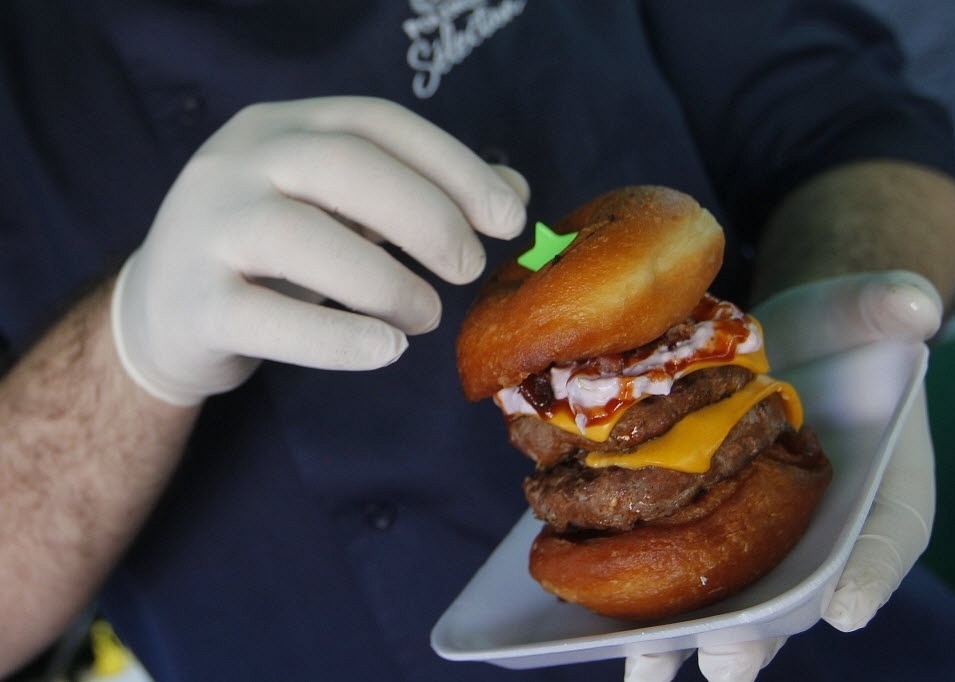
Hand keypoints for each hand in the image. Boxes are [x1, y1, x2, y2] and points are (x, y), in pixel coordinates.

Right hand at [111, 96, 528, 404]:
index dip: (452, 165)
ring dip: (384, 282)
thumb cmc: (272, 256)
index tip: (508, 218)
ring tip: (425, 317)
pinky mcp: (191, 303)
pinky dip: (337, 338)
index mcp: (280, 127)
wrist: (162, 313)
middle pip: (339, 166)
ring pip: (299, 237)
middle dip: (425, 216)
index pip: (376, 123)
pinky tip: (385, 351)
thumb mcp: (342, 211)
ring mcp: (204, 229)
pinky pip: (268, 318)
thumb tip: (512, 192)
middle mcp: (235, 162)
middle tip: (468, 269)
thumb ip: (420, 193)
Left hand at [623, 270, 941, 681]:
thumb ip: (891, 305)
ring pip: (726, 595)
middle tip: (723, 659)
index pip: (883, 537)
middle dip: (757, 630)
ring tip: (644, 665)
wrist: (789, 332)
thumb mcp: (870, 309)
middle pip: (792, 593)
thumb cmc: (841, 331)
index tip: (844, 605)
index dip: (868, 572)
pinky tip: (594, 605)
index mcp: (877, 489)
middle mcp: (815, 526)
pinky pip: (674, 560)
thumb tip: (913, 304)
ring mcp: (755, 528)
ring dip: (684, 633)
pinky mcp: (698, 512)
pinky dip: (636, 585)